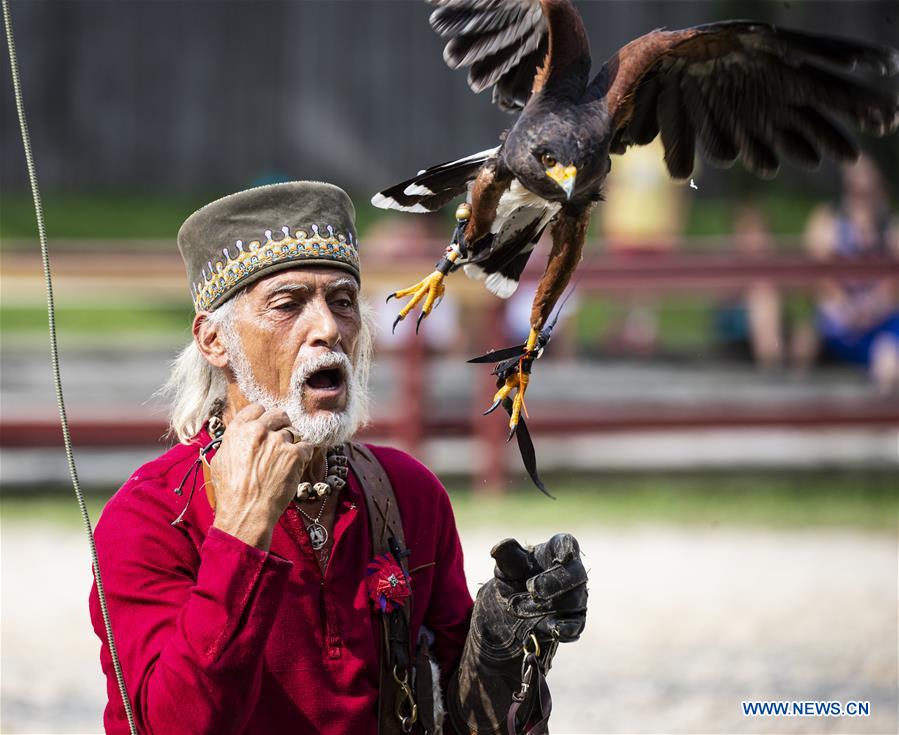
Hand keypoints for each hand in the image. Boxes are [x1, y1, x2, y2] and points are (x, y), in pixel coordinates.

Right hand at [211, 404, 313, 549]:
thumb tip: (241, 434)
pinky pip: (307, 446)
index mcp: (238, 431)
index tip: (267, 425)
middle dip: (282, 424)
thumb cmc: (231, 492)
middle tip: (281, 440)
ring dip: (292, 443)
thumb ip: (233, 442)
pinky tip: (296, 466)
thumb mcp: (221, 461)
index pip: (256, 409)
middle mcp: (258, 431)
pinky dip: (304, 455)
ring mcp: (278, 441)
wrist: (246, 511)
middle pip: (278, 414)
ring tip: (286, 460)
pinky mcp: (294, 454)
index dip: (263, 417)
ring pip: (293, 431)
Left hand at [478, 533, 587, 651]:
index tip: (563, 556)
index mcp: (555, 552)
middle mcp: (571, 572)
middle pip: (576, 574)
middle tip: (531, 589)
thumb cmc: (514, 578)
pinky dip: (564, 627)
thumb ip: (506, 556)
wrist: (513, 610)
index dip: (567, 549)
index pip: (567, 544)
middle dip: (554, 582)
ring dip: (546, 608)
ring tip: (517, 608)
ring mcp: (576, 597)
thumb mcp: (506, 566)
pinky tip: (553, 628)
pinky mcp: (575, 621)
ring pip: (572, 602)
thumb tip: (498, 547)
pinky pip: (575, 625)